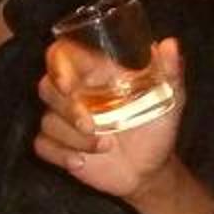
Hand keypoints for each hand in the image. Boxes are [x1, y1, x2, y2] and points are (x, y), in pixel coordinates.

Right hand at [32, 36, 186, 198]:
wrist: (152, 169)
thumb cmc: (158, 127)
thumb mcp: (171, 98)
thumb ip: (170, 71)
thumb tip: (170, 44)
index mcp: (96, 73)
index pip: (62, 55)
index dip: (57, 65)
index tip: (68, 85)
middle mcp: (76, 94)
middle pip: (46, 87)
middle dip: (66, 109)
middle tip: (91, 125)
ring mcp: (65, 120)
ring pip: (47, 121)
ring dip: (73, 138)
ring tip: (105, 147)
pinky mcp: (59, 146)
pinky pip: (42, 145)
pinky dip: (61, 155)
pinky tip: (82, 162)